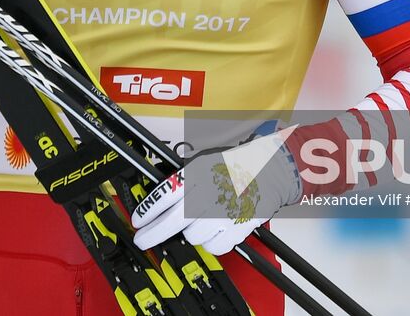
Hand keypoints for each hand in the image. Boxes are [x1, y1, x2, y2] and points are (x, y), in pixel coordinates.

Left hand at [131, 128, 302, 255]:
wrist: (270, 172)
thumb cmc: (236, 166)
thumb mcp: (204, 163)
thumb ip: (184, 181)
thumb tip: (158, 203)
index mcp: (200, 173)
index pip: (166, 194)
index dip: (148, 211)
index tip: (138, 221)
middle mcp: (211, 193)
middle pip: (174, 221)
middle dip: (153, 234)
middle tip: (142, 240)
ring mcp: (225, 213)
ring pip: (193, 237)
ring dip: (191, 232)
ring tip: (201, 220)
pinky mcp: (239, 229)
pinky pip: (214, 247)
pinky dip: (211, 242)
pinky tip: (216, 229)